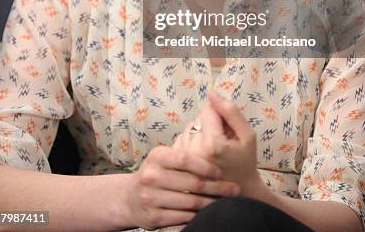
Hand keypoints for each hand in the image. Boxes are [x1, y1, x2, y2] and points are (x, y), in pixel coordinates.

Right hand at [125, 143, 239, 229]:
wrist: (130, 198)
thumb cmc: (156, 173)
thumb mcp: (164, 158)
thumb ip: (184, 155)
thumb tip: (216, 148)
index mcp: (156, 156)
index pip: (185, 159)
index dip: (206, 166)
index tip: (221, 172)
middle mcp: (151, 176)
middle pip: (191, 183)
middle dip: (217, 188)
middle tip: (234, 189)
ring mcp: (151, 198)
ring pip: (190, 202)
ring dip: (211, 203)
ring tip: (226, 201)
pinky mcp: (153, 217)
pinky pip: (183, 217)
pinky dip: (199, 216)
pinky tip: (209, 212)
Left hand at [174, 90, 264, 197]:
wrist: (237, 194)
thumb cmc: (245, 162)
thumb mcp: (247, 135)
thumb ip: (231, 111)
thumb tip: (211, 92)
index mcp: (212, 143)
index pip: (209, 109)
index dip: (220, 115)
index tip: (228, 129)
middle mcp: (193, 150)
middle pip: (198, 118)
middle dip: (210, 125)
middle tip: (223, 142)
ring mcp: (183, 158)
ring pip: (189, 127)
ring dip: (200, 133)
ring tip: (213, 151)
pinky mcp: (176, 163)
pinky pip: (182, 139)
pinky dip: (192, 142)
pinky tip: (202, 156)